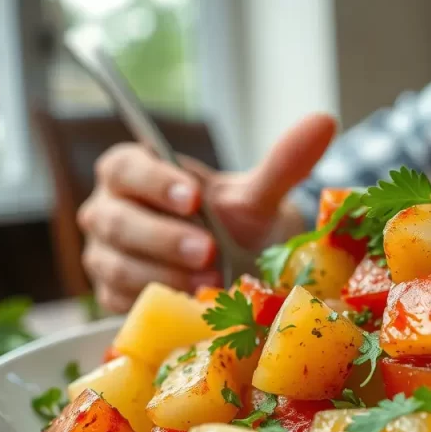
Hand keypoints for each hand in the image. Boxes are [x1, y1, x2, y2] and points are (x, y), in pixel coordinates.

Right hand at [78, 114, 336, 311]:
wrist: (240, 275)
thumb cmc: (238, 226)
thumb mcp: (260, 196)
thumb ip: (283, 161)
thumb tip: (324, 122)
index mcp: (132, 173)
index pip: (124, 167)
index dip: (154, 181)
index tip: (194, 198)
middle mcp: (109, 212)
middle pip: (116, 220)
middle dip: (163, 237)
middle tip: (207, 252)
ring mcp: (106, 258)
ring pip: (117, 266)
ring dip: (163, 276)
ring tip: (208, 285)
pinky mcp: (112, 299)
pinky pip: (122, 304)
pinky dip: (157, 307)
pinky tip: (190, 309)